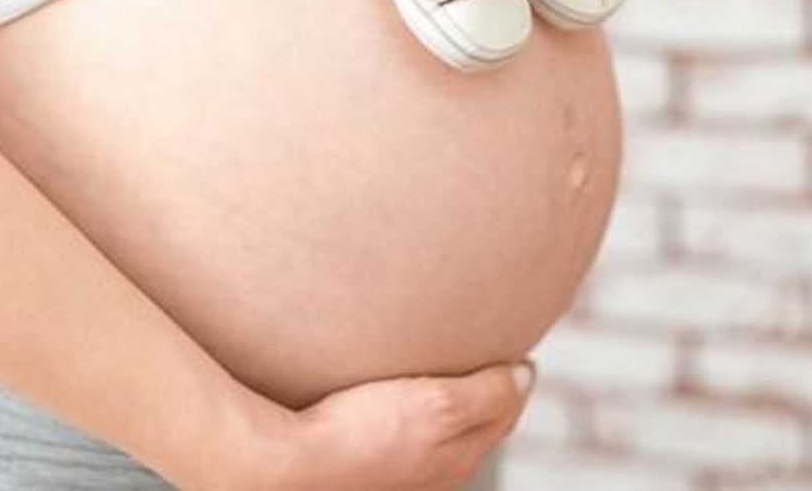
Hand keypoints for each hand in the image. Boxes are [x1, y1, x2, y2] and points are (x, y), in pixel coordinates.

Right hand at [266, 359, 536, 490]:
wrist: (287, 465)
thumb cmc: (360, 439)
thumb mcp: (440, 408)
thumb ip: (490, 394)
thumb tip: (525, 374)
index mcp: (459, 457)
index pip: (504, 410)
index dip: (510, 374)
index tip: (506, 342)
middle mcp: (433, 469)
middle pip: (473, 420)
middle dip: (482, 386)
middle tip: (477, 347)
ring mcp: (398, 467)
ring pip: (436, 423)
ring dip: (442, 392)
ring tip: (435, 359)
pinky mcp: (362, 454)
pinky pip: (400, 424)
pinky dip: (407, 402)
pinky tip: (388, 384)